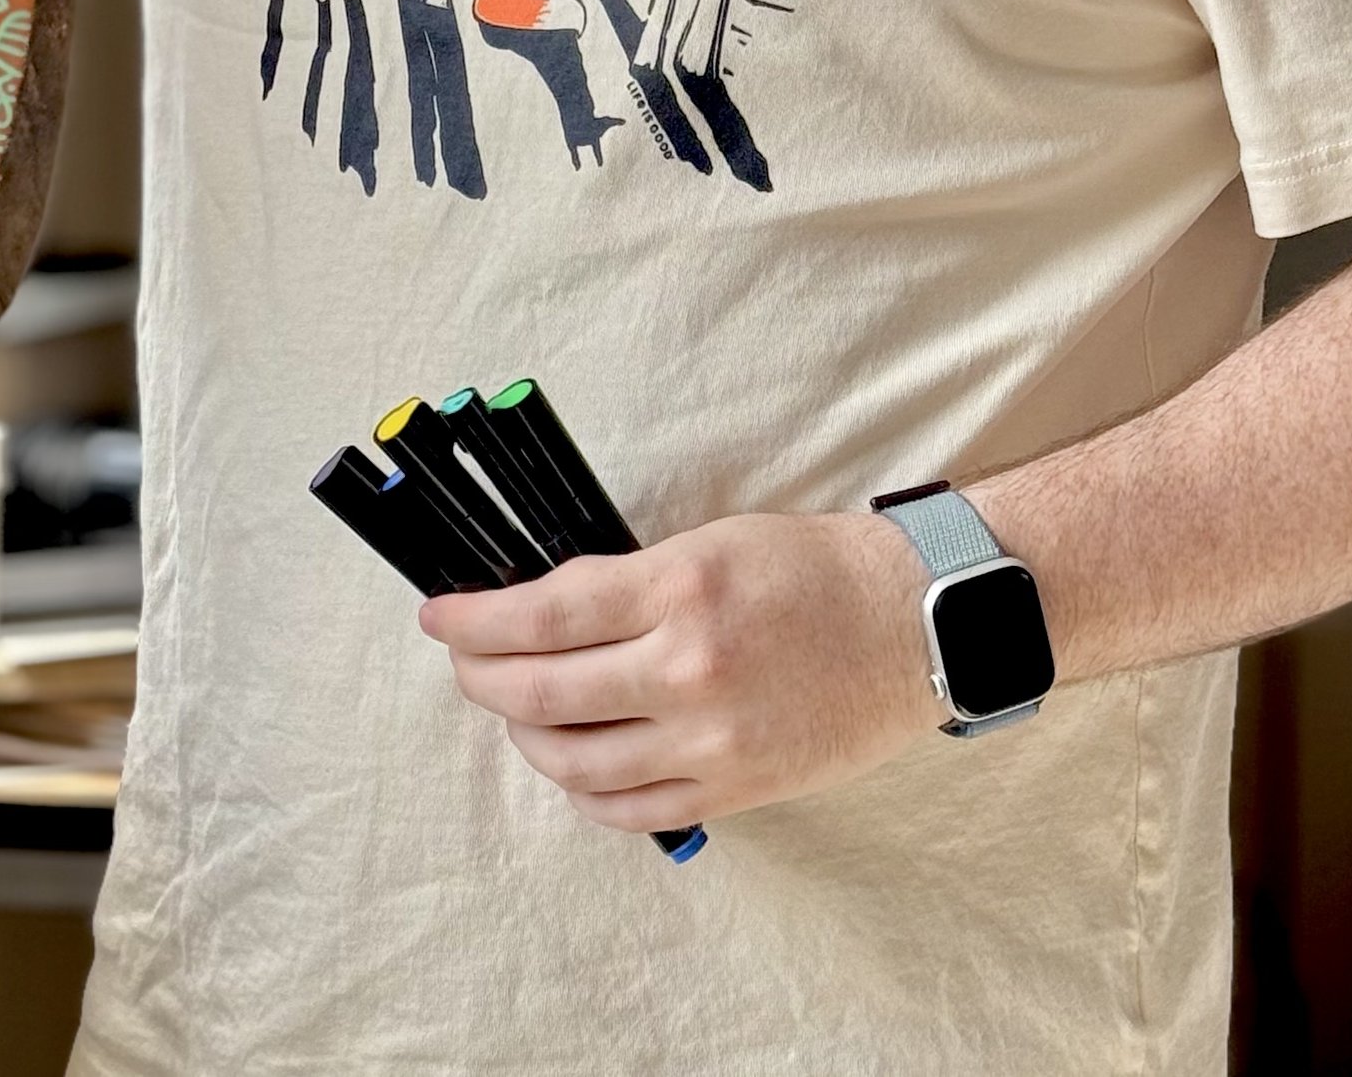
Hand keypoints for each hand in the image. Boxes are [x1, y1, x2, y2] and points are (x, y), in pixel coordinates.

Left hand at [418, 511, 937, 831]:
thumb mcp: (708, 543)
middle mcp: (687, 671)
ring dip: (525, 736)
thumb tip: (541, 609)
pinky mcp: (732, 791)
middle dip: (481, 677)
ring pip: (575, 760)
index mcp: (679, 591)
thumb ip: (626, 582)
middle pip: (542, 693)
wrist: (911, 624)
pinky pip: (628, 808)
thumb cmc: (812, 570)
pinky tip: (571, 760)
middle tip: (462, 661)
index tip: (440, 615)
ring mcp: (709, 743)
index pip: (544, 613)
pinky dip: (583, 788)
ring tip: (514, 709)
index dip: (475, 619)